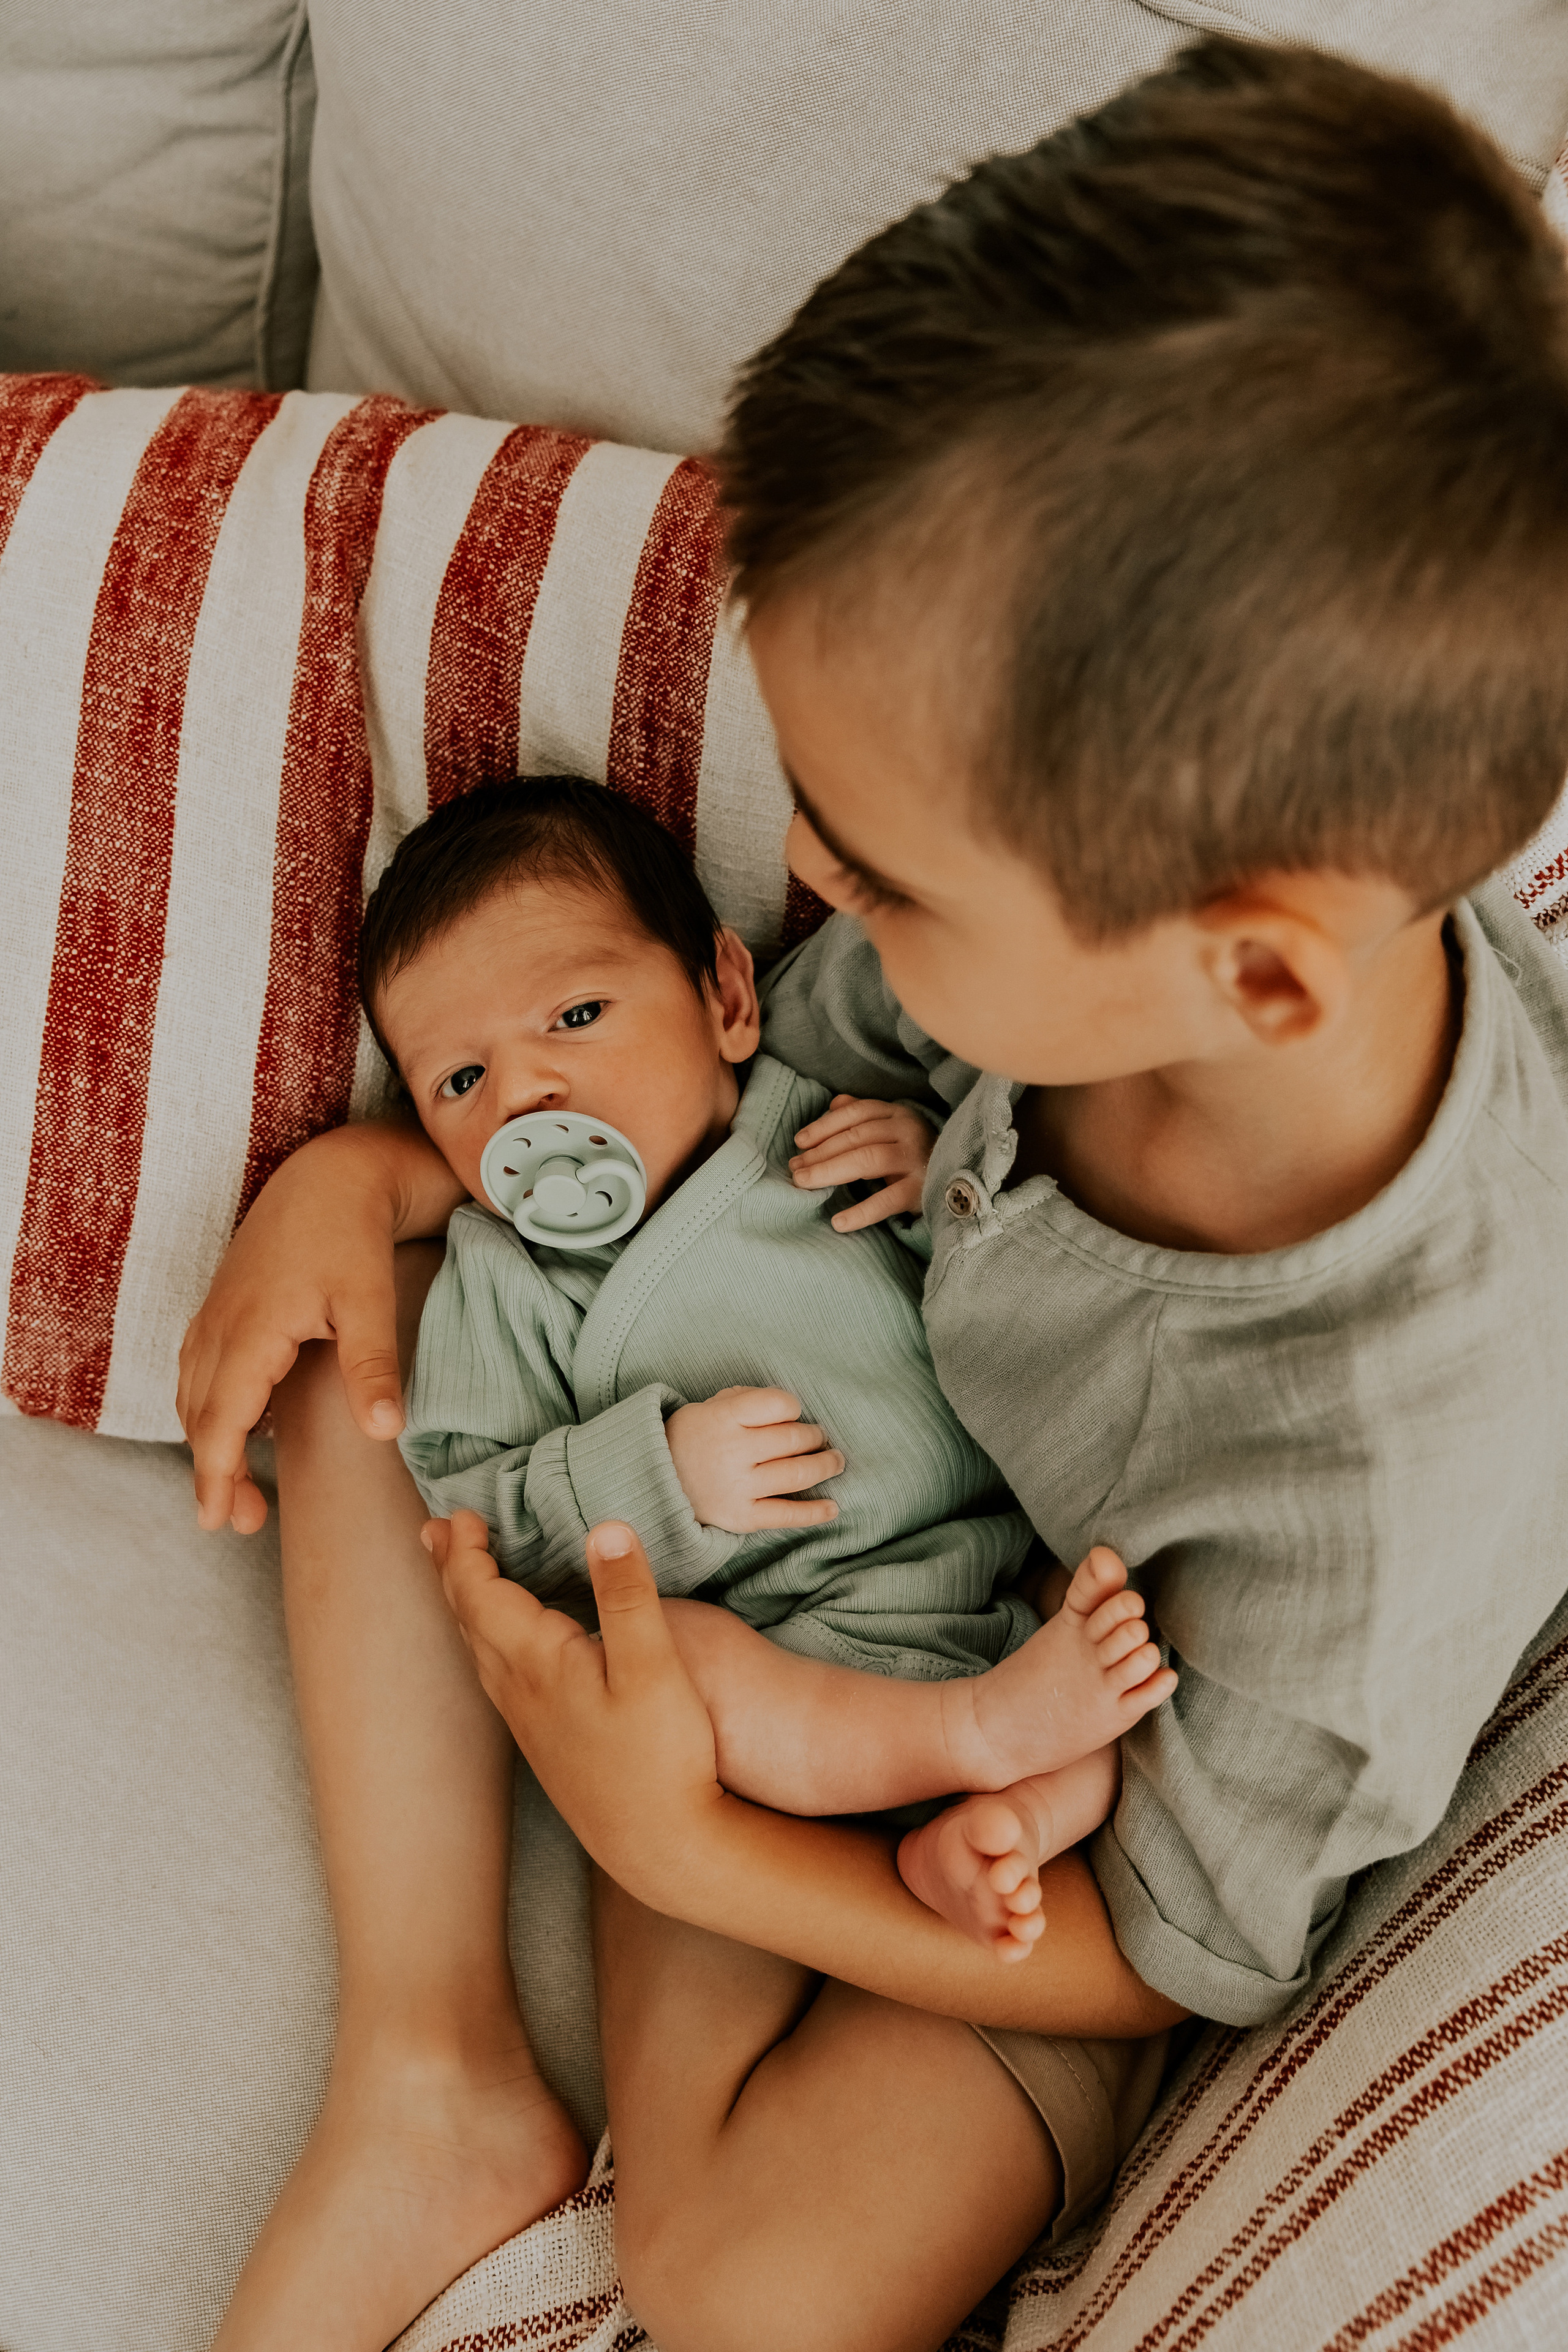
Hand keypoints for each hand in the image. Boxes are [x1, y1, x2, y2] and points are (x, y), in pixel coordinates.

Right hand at [177, 1119, 461, 1532]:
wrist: (335, 1170)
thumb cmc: (354, 1232)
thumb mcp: (370, 1300)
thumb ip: (372, 1366)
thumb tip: (386, 1431)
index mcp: (252, 1329)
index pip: (221, 1420)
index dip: (217, 1474)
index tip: (219, 1520)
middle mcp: (221, 1324)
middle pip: (200, 1415)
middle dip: (213, 1473)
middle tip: (238, 1523)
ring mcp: (217, 1311)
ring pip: (194, 1392)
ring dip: (209, 1441)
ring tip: (235, 1490)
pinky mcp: (225, 1303)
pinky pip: (200, 1366)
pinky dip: (208, 1404)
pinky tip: (236, 1425)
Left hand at [428, 1510, 724, 1896]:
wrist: (662, 1844)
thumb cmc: (662, 1755)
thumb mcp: (655, 1666)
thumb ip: (628, 1596)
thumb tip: (605, 1528)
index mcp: (537, 1663)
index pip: (481, 1595)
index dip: (466, 1552)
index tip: (463, 1514)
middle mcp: (519, 1692)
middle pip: (468, 1619)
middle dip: (452, 1571)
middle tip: (436, 1531)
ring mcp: (529, 1721)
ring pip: (480, 1650)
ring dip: (466, 1604)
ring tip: (460, 1575)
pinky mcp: (546, 1743)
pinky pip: (499, 1674)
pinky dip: (489, 1637)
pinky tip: (508, 1645)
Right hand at [665, 1387, 842, 1531]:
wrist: (654, 1483)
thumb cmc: (691, 1439)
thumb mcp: (708, 1407)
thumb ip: (745, 1399)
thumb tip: (789, 1408)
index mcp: (723, 1418)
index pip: (779, 1404)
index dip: (792, 1407)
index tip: (792, 1412)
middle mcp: (732, 1451)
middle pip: (794, 1439)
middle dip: (814, 1436)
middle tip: (819, 1437)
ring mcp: (738, 1487)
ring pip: (798, 1474)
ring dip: (825, 1466)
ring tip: (834, 1460)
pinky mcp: (742, 1517)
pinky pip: (786, 1514)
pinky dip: (814, 1512)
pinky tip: (832, 1507)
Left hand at [787, 1095, 934, 1231]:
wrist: (961, 1182)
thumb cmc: (916, 1155)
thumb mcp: (893, 1130)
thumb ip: (865, 1115)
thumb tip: (833, 1103)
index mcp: (899, 1114)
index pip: (856, 1112)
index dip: (824, 1125)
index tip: (799, 1142)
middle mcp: (909, 1131)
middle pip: (857, 1137)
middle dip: (820, 1152)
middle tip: (795, 1169)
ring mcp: (917, 1160)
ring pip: (867, 1160)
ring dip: (830, 1171)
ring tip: (805, 1184)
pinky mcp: (923, 1190)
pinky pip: (887, 1200)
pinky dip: (861, 1212)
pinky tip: (839, 1222)